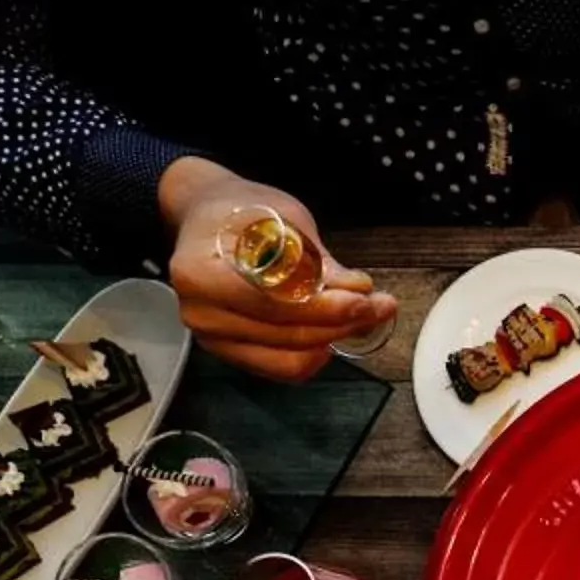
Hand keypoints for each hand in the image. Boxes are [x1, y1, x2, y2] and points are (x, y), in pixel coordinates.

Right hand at [156, 157, 394, 379]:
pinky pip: (282, 367)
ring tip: (363, 315)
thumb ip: (317, 260)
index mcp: (201, 273)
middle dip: (341, 323)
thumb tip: (358, 289)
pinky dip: (315, 353)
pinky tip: (332, 330)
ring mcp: (213, 338)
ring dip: (334, 339)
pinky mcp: (230, 352)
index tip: (365, 300)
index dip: (326, 307)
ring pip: (290, 358)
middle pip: (287, 335)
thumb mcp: (282, 217)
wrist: (205, 219)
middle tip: (379, 306)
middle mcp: (201, 312)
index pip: (275, 304)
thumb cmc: (240, 212)